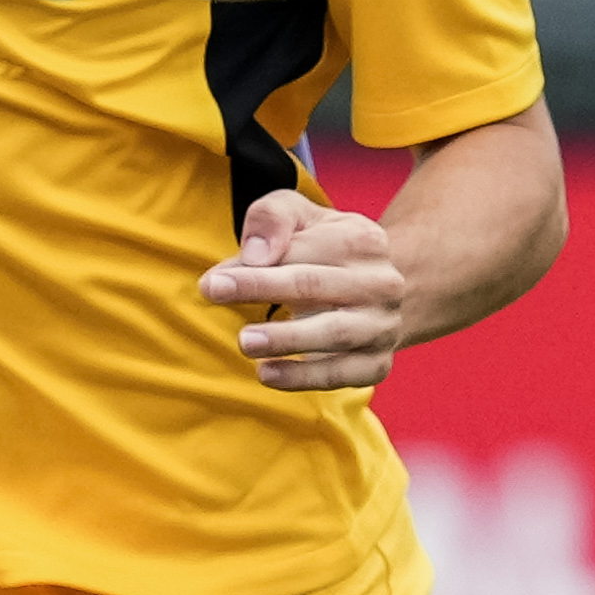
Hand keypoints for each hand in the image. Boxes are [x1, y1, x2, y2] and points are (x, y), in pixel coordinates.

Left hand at [202, 186, 412, 393]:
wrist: (377, 293)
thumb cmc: (326, 250)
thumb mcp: (300, 217)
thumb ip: (272, 218)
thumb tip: (255, 256)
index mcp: (363, 239)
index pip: (303, 250)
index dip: (255, 265)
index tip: (212, 281)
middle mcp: (381, 283)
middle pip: (314, 286)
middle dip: (262, 289)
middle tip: (216, 295)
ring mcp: (382, 326)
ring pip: (333, 333)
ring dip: (285, 339)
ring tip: (244, 342)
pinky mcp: (376, 363)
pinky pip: (341, 374)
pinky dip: (304, 377)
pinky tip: (268, 374)